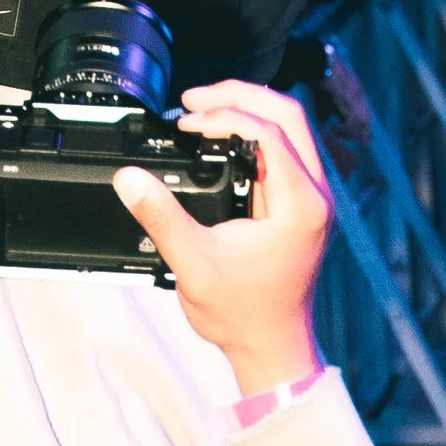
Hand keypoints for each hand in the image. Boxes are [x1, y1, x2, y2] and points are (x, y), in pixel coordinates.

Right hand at [114, 80, 331, 392]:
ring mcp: (311, 198)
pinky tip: (218, 139)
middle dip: (239, 97)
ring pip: (290, 128)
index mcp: (300, 204)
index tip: (186, 124)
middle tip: (194, 100)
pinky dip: (251, 135)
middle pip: (288, 114)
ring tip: (201, 112)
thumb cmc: (243, 315)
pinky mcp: (299, 204)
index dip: (224, 116)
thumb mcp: (194, 264)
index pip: (268, 132)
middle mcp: (315, 195)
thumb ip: (161, 218)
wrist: (271, 348)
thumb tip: (130, 179)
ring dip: (247, 111)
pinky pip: (283, 150)